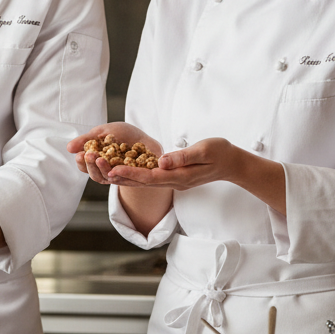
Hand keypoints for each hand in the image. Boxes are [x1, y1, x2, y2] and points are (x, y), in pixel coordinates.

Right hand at [67, 122, 162, 185]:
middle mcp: (106, 171)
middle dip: (90, 165)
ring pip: (108, 178)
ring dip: (102, 169)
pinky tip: (116, 167)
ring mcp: (119, 176)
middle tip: (88, 155)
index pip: (84, 166)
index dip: (81, 162)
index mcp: (96, 161)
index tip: (80, 154)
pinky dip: (120, 173)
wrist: (144, 137)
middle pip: (95, 175)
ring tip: (100, 159)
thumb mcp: (101, 132)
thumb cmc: (121, 135)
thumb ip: (86, 140)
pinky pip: (126, 178)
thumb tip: (69, 148)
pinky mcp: (134, 177)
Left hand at [106, 137, 245, 191]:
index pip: (150, 177)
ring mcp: (175, 182)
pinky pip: (152, 179)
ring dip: (127, 178)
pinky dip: (138, 176)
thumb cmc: (220, 152)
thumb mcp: (204, 150)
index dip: (130, 174)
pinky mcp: (175, 178)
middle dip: (122, 177)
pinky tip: (126, 171)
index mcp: (180, 176)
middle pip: (144, 183)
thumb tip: (162, 162)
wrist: (232, 163)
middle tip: (101, 171)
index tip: (113, 169)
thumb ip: (183, 156)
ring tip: (107, 172)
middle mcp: (175, 182)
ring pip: (147, 183)